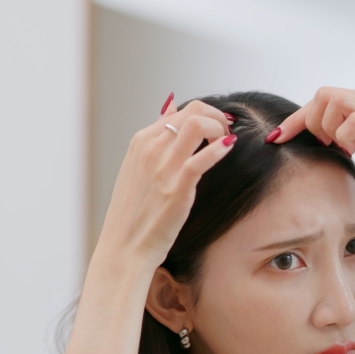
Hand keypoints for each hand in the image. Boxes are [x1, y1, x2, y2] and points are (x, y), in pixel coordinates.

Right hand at [92, 97, 234, 270]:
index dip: (207, 115)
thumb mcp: (139, 165)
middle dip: (218, 118)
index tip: (219, 130)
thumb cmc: (135, 211)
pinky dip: (219, 149)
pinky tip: (229, 147)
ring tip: (227, 142)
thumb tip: (170, 107)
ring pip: (196, 125)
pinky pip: (200, 160)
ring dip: (220, 129)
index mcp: (141, 141)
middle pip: (193, 110)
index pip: (182, 109)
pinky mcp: (175, 190)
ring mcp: (162, 168)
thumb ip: (157, 137)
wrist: (125, 247)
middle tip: (227, 135)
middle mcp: (150, 148)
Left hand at [271, 86, 354, 207]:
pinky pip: (351, 118)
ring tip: (344, 149)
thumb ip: (348, 132)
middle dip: (312, 124)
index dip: (296, 119)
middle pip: (322, 95)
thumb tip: (319, 134)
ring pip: (331, 100)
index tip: (278, 137)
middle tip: (328, 148)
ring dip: (328, 128)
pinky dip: (344, 135)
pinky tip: (354, 151)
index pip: (323, 97)